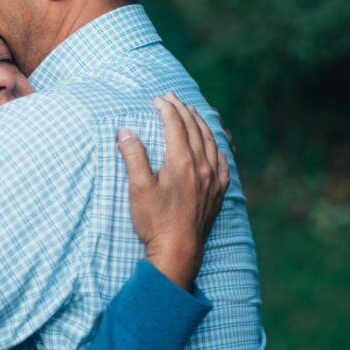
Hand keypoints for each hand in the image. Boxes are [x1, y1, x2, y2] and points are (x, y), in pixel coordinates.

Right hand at [117, 92, 229, 290]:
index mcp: (181, 162)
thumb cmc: (155, 221)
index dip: (166, 109)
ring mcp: (213, 180)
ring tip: (193, 113)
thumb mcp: (138, 188)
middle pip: (195, 129)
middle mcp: (202, 166)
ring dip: (201, 124)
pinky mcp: (218, 194)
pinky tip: (218, 148)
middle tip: (172, 98)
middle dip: (183, 110)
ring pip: (211, 143)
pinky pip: (224, 164)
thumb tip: (125, 132)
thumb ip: (133, 156)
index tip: (157, 99)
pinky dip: (219, 150)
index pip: (175, 125)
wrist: (178, 251)